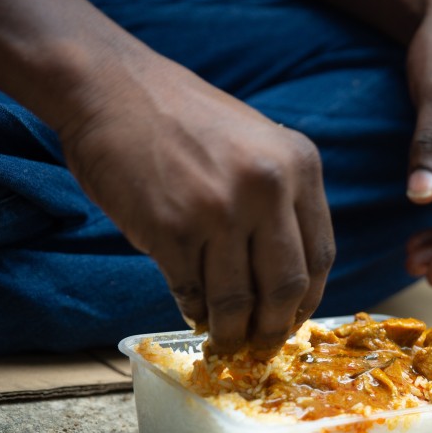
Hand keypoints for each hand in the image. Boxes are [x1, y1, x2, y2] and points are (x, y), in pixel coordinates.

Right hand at [58, 57, 334, 355]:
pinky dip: (193, 310)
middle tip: (263, 344)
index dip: (309, 299)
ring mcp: (220, 210)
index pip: (320, 255)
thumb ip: (279, 200)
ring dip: (231, 331)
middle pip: (286, 286)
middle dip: (274, 327)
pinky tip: (192, 311)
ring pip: (238, 300)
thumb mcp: (257, 143)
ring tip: (225, 339)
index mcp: (299, 164)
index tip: (295, 319)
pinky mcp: (172, 230)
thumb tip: (284, 280)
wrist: (111, 88)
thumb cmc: (182, 120)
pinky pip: (191, 291)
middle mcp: (267, 188)